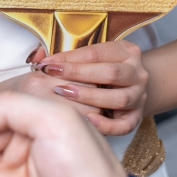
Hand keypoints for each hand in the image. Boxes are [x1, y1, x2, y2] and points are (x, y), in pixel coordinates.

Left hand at [10, 41, 147, 134]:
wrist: (132, 88)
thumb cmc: (103, 72)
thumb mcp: (90, 57)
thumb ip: (65, 56)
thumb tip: (37, 55)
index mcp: (126, 51)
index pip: (96, 53)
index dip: (69, 58)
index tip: (46, 64)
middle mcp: (137, 73)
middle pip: (111, 73)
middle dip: (79, 75)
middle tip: (53, 78)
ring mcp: (140, 96)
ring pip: (120, 98)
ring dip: (90, 97)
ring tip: (66, 95)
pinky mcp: (137, 117)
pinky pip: (125, 125)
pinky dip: (108, 125)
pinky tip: (89, 121)